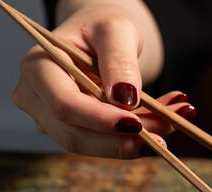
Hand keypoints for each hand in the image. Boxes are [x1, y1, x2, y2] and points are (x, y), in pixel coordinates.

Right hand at [12, 4, 194, 157]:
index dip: (100, 120)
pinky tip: (166, 120)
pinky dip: (140, 136)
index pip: (63, 105)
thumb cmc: (103, 28)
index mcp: (38, 68)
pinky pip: (108, 143)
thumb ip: (120, 61)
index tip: (137, 124)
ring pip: (95, 144)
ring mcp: (51, 119)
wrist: (101, 37)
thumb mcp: (116, 31)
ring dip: (138, 139)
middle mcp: (36, 98)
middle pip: (76, 134)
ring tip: (175, 119)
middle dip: (125, 138)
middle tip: (170, 126)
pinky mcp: (74, 131)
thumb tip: (125, 100)